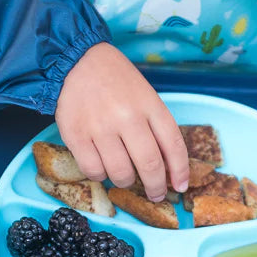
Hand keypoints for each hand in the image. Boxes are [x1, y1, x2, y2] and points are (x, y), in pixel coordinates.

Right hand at [55, 43, 188, 200]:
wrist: (76, 61)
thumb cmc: (116, 82)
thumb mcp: (145, 95)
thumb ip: (156, 127)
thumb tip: (168, 168)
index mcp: (150, 105)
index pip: (173, 146)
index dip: (180, 171)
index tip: (180, 186)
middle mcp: (127, 117)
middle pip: (149, 165)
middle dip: (155, 188)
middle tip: (155, 194)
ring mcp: (100, 127)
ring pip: (120, 174)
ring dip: (126, 182)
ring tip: (124, 175)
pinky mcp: (76, 135)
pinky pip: (94, 171)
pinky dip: (101, 175)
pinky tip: (102, 166)